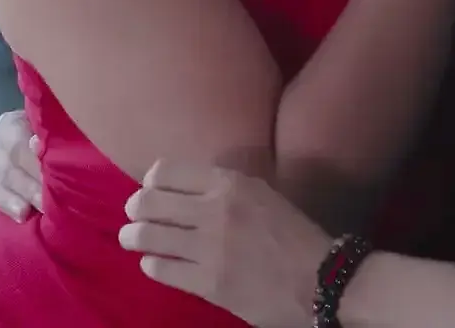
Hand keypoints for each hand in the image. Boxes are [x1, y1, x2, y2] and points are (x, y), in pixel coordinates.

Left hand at [120, 161, 330, 327]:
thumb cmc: (296, 237)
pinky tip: (154, 264)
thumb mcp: (262, 196)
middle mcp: (215, 210)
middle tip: (133, 216)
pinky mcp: (208, 283)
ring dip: (133, 236)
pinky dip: (151, 264)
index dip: (151, 181)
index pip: (166, 170)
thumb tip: (182, 191)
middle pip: (148, 200)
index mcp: (231, 183)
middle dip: (134, 208)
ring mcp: (210, 248)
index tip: (151, 190)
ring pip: (147, 235)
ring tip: (131, 239)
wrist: (322, 281)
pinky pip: (161, 269)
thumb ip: (223, 189)